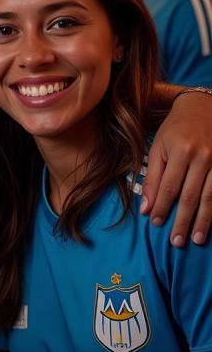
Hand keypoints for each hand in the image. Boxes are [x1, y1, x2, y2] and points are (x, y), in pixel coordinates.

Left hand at [143, 92, 211, 245]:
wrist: (204, 109)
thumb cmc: (176, 129)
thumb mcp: (158, 147)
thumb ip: (151, 177)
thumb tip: (146, 207)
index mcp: (180, 151)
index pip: (168, 187)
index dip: (162, 207)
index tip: (156, 223)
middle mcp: (202, 157)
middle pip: (190, 196)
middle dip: (182, 221)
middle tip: (176, 242)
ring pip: (210, 198)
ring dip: (204, 221)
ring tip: (197, 239)